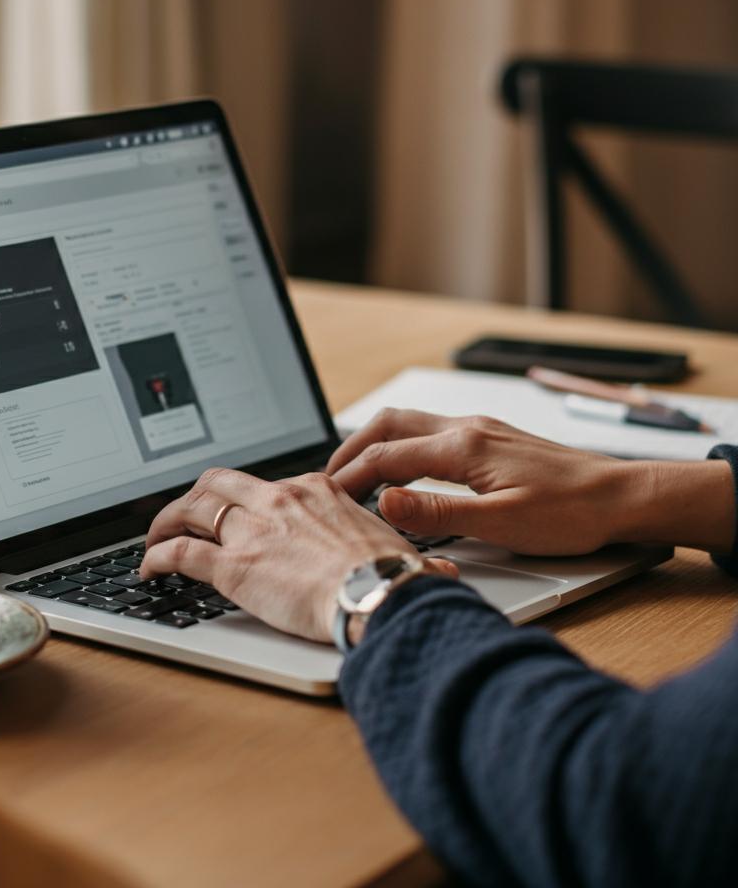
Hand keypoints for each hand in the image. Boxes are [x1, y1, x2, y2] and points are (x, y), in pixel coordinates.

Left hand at [141, 468, 456, 642]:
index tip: (237, 511)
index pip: (265, 483)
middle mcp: (278, 500)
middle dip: (195, 496)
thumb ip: (406, 553)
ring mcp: (252, 530)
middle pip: (218, 482)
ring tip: (156, 537)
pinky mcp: (232, 565)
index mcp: (314, 490)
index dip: (243, 498)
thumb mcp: (398, 551)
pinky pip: (180, 551)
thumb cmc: (393, 579)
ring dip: (167, 521)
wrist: (381, 598)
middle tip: (184, 513)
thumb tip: (439, 572)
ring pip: (191, 508)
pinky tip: (150, 568)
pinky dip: (157, 556)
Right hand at [327, 409, 734, 555]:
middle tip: (327, 478)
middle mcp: (467, 428)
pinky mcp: (490, 439)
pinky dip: (401, 447)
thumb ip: (437, 512)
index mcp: (464, 446)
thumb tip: (384, 502)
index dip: (349, 477)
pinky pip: (430, 432)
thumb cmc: (571, 512)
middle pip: (389, 425)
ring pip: (409, 424)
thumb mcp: (501, 523)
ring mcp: (479, 429)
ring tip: (354, 473)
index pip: (386, 456)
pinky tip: (402, 470)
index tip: (325, 497)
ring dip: (375, 444)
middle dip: (351, 449)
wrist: (622, 496)